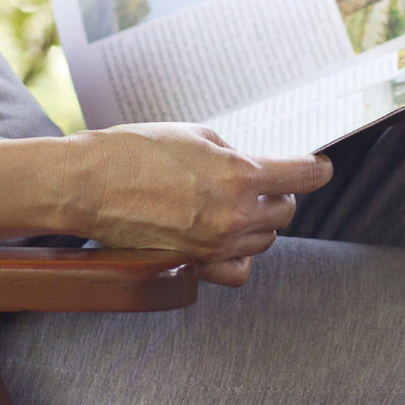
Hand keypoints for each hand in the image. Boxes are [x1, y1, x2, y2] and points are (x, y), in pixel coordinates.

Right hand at [65, 123, 332, 287]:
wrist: (86, 184)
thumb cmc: (134, 151)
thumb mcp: (194, 135)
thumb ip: (232, 154)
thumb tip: (253, 165)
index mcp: (238, 175)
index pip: (303, 176)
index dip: (315, 169)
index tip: (318, 167)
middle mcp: (234, 216)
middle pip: (285, 211)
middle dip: (277, 193)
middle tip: (259, 181)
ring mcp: (215, 246)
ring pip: (265, 240)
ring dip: (258, 222)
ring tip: (232, 204)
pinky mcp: (195, 265)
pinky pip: (240, 270)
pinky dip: (241, 255)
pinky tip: (227, 238)